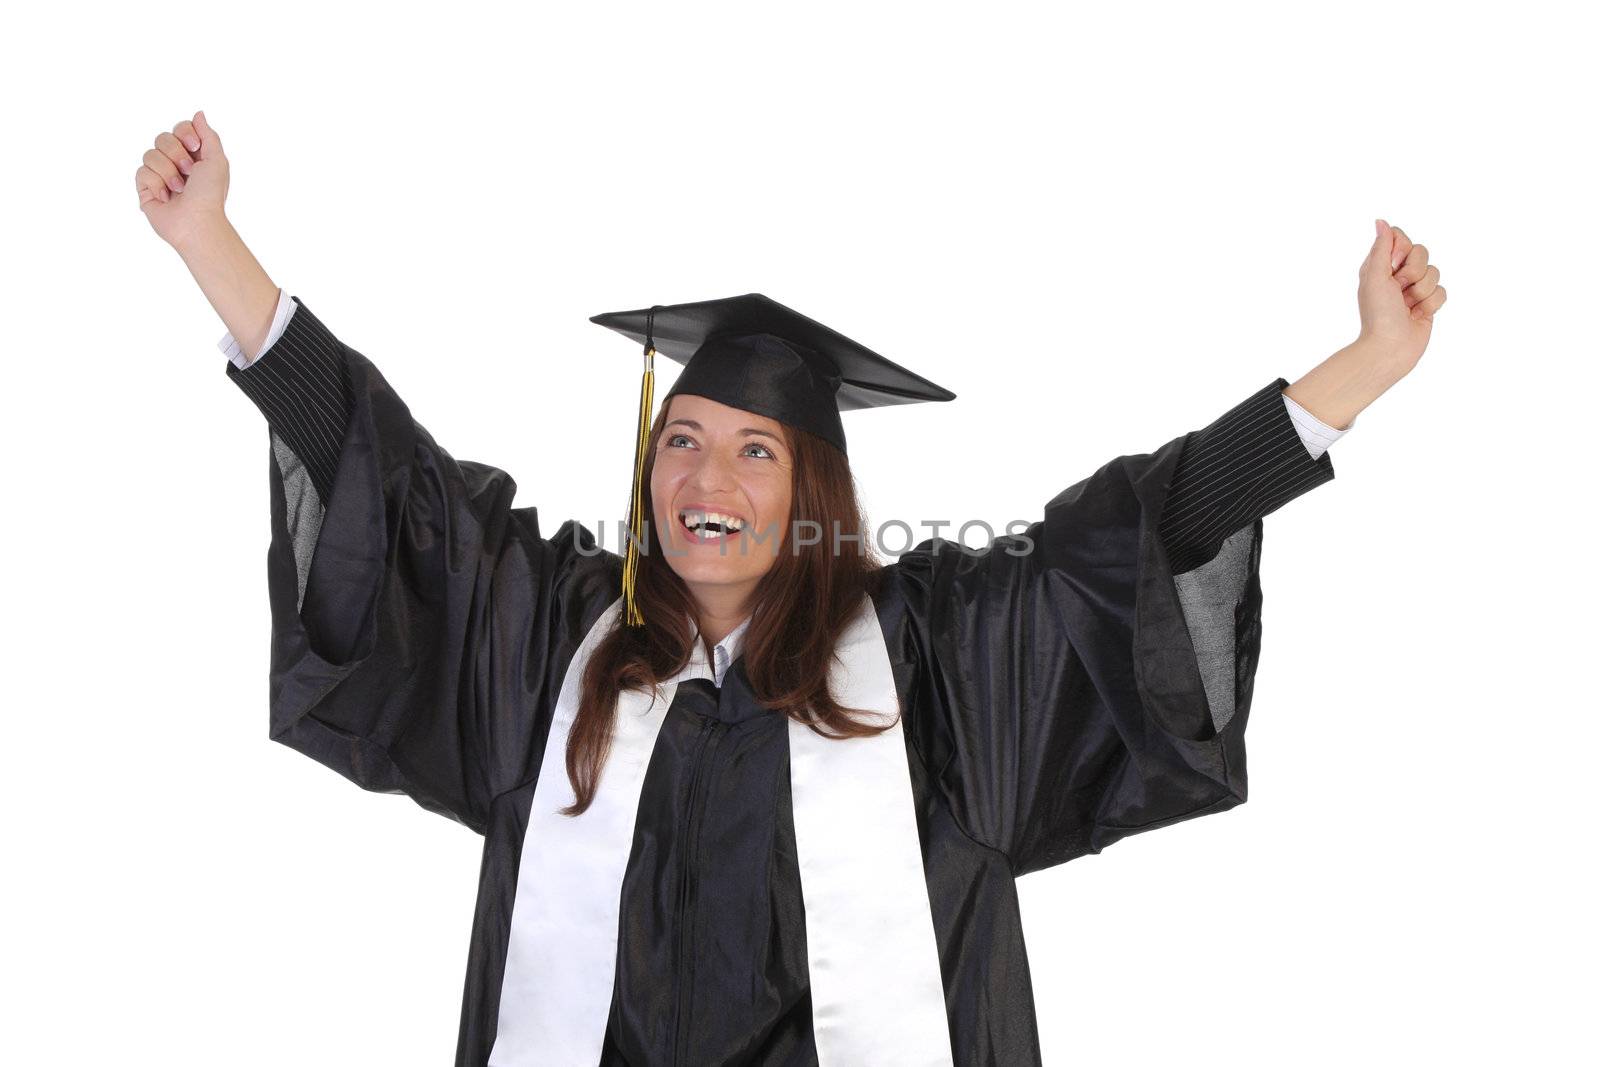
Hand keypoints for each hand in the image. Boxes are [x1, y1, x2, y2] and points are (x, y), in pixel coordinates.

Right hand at [136, 110, 229, 248]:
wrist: (197, 221)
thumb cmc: (210, 194)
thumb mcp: (217, 160)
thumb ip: (208, 135)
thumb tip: (198, 114)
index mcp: (193, 155)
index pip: (179, 128)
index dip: (184, 133)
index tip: (195, 146)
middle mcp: (175, 163)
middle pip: (162, 138)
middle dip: (176, 154)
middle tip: (189, 172)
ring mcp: (159, 175)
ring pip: (150, 154)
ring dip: (168, 172)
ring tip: (179, 190)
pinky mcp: (145, 188)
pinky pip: (142, 171)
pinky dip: (157, 184)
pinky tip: (166, 198)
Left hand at [1356, 219, 1447, 378]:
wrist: (1390, 347)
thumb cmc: (1378, 314)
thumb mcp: (1374, 276)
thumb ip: (1380, 249)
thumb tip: (1380, 221)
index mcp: (1380, 265)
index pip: (1401, 238)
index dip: (1402, 249)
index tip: (1393, 266)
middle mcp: (1398, 274)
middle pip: (1422, 252)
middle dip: (1414, 272)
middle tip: (1399, 290)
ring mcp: (1414, 289)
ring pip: (1435, 272)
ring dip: (1421, 292)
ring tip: (1407, 306)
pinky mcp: (1428, 303)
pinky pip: (1443, 291)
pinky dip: (1430, 304)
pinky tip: (1416, 315)